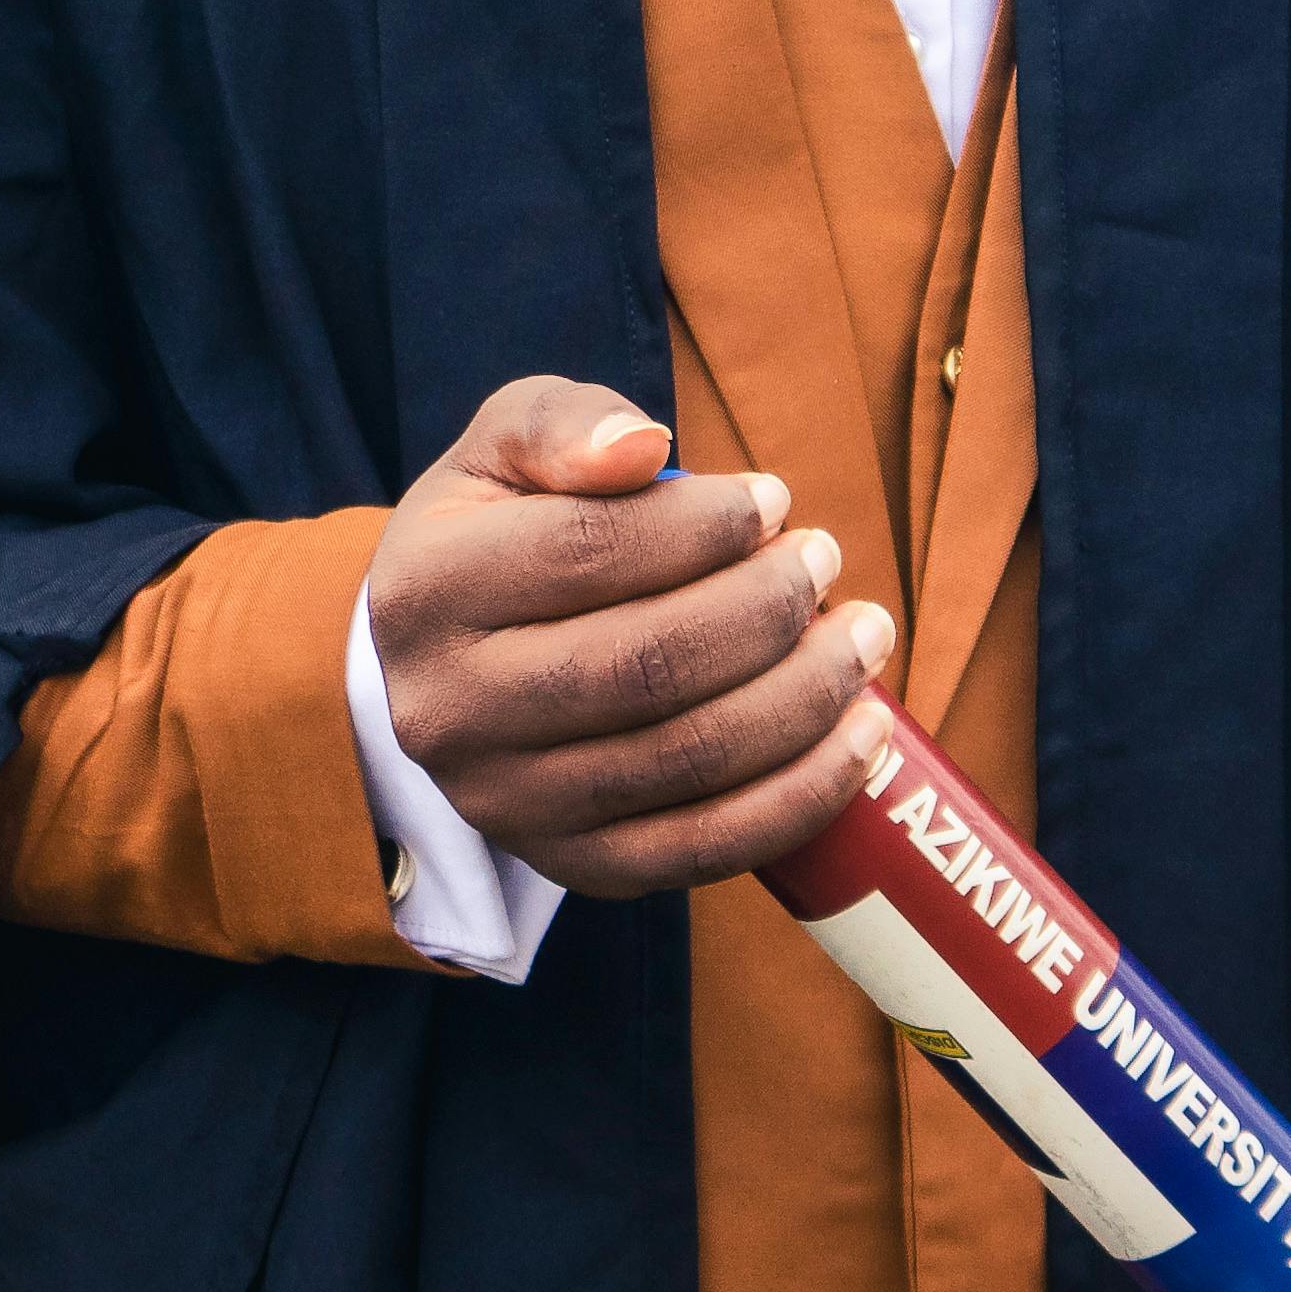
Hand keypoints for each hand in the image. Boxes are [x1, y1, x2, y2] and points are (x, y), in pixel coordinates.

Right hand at [366, 379, 893, 901]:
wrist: (449, 667)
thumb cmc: (500, 532)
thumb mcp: (504, 450)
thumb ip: (566, 424)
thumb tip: (644, 446)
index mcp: (424, 591)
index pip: (585, 553)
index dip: (702, 524)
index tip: (773, 498)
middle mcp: (451, 713)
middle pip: (644, 666)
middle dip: (764, 609)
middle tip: (824, 559)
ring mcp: (509, 806)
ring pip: (687, 759)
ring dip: (804, 696)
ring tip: (864, 634)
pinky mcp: (573, 867)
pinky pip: (707, 848)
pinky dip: (803, 795)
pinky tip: (865, 733)